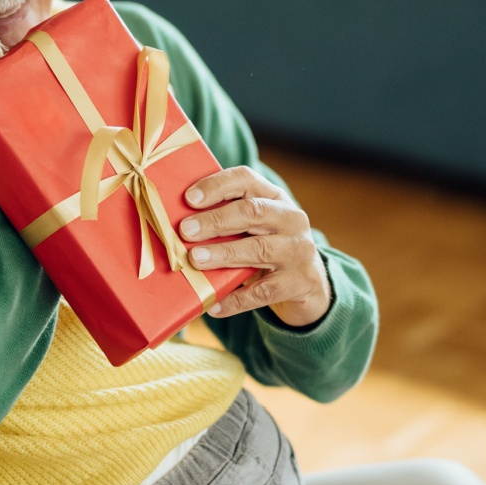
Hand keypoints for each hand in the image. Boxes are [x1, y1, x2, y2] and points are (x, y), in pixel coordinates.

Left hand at [179, 166, 330, 326]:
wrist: (310, 283)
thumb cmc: (267, 247)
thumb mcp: (255, 227)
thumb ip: (227, 220)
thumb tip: (175, 222)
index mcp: (275, 198)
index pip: (246, 180)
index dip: (217, 186)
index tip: (189, 198)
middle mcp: (291, 219)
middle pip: (252, 212)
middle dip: (215, 220)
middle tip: (185, 230)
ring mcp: (298, 251)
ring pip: (259, 249)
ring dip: (224, 254)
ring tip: (196, 260)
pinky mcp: (298, 283)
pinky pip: (263, 292)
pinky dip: (236, 299)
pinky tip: (214, 305)